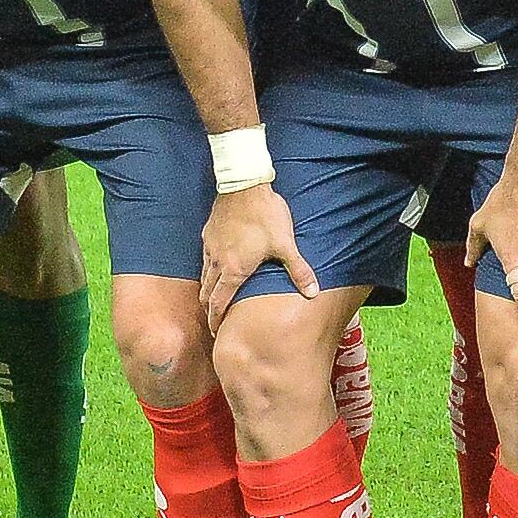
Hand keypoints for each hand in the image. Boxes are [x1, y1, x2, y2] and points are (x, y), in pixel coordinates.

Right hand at [200, 182, 312, 329]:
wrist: (243, 185)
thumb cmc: (265, 215)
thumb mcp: (285, 245)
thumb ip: (298, 270)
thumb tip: (313, 292)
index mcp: (233, 270)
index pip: (218, 303)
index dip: (215, 320)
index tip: (215, 332)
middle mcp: (217, 262)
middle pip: (207, 293)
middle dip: (209, 309)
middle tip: (215, 319)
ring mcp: (210, 247)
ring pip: (204, 276)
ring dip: (208, 289)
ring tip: (215, 297)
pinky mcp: (208, 233)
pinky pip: (205, 257)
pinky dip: (208, 269)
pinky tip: (218, 266)